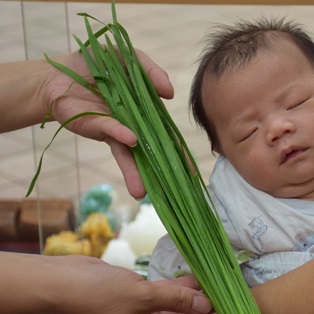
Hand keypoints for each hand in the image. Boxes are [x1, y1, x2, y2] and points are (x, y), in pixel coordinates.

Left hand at [40, 50, 173, 198]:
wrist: (58, 74)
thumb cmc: (95, 64)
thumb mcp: (128, 57)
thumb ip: (150, 71)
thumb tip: (169, 93)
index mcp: (147, 112)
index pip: (167, 133)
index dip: (179, 150)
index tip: (191, 169)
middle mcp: (134, 125)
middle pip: (154, 148)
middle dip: (166, 168)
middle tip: (179, 184)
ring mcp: (116, 129)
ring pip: (131, 152)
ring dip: (136, 171)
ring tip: (141, 191)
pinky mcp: (97, 127)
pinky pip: (112, 130)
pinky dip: (122, 133)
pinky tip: (132, 140)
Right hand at [54, 256, 232, 313]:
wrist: (64, 281)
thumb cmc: (96, 295)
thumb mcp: (141, 296)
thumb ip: (175, 299)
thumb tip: (205, 304)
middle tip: (237, 310)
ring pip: (180, 312)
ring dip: (199, 302)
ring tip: (224, 292)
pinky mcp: (142, 299)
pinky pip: (169, 297)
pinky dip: (183, 289)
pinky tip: (201, 279)